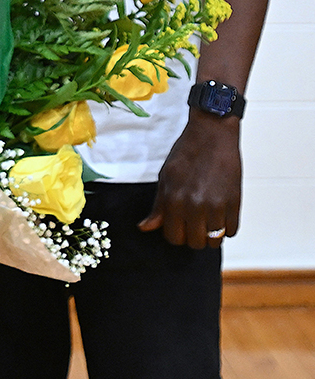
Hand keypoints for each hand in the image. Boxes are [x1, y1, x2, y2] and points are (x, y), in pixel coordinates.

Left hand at [138, 113, 241, 247]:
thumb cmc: (187, 154)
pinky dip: (226, 227)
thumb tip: (145, 227)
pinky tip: (220, 214)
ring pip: (214, 241)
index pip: (173, 237)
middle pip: (194, 243)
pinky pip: (232, 231)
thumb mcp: (165, 178)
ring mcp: (217, 206)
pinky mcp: (235, 203)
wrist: (212, 135)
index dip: (175, 234)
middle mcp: (195, 206)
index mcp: (173, 199)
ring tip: (207, 219)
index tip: (178, 225)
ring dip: (210, 234)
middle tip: (193, 222)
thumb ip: (158, 206)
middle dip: (192, 236)